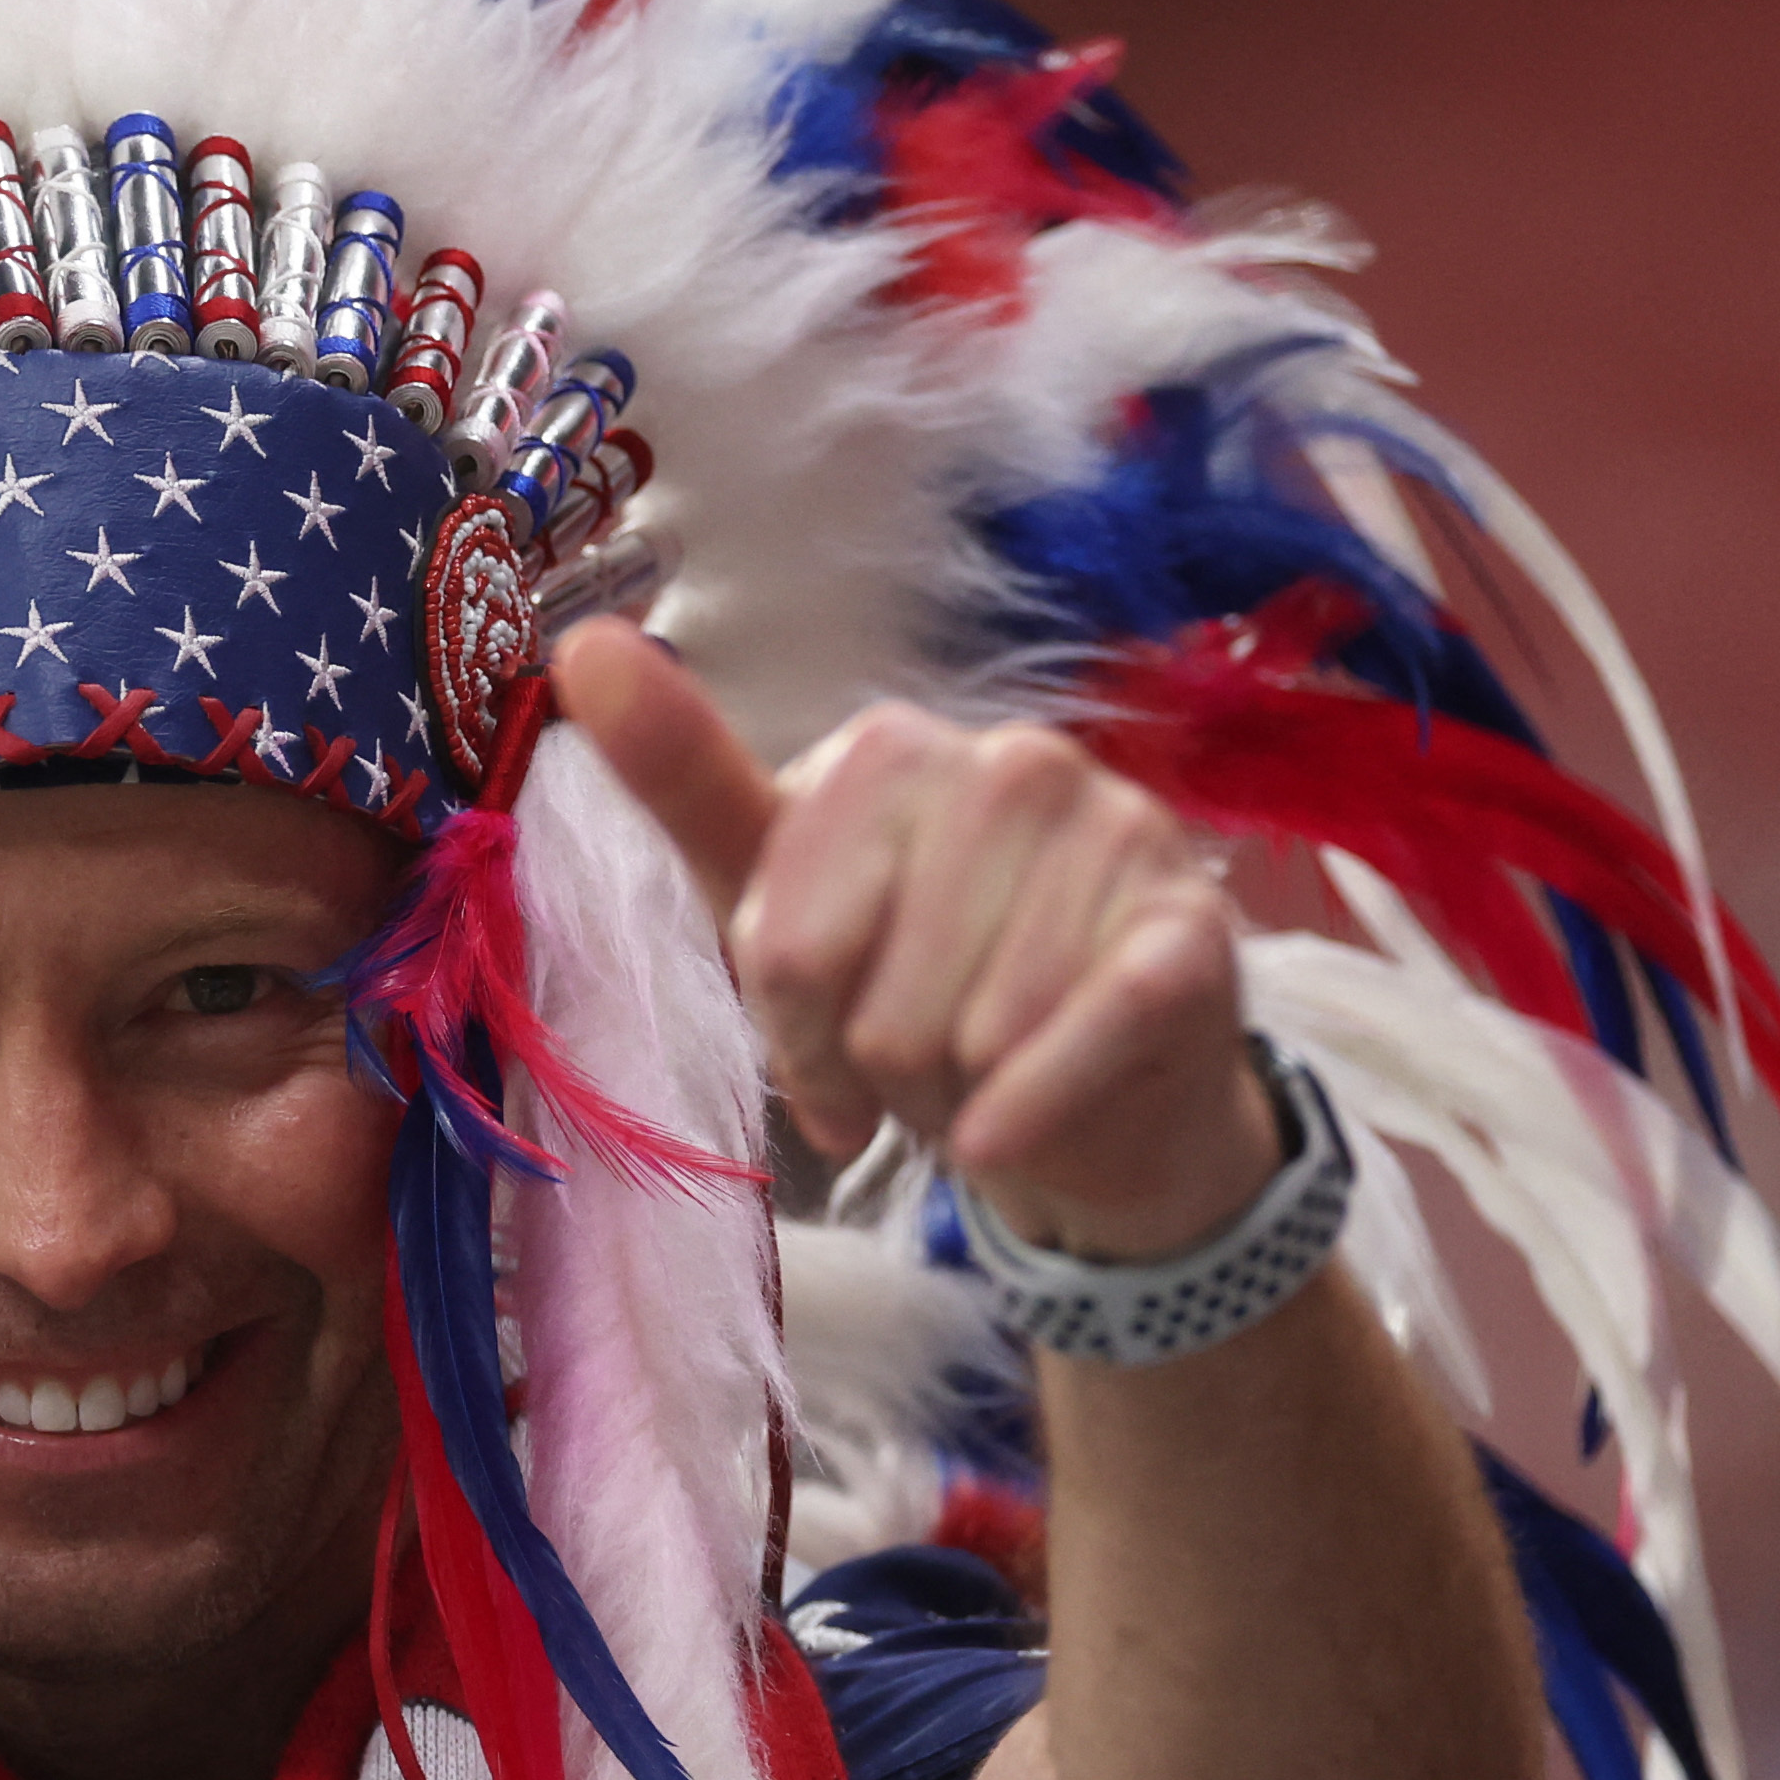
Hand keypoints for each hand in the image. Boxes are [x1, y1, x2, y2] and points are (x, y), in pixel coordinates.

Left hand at [552, 622, 1276, 1261]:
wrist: (1091, 1096)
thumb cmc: (915, 990)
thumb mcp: (777, 904)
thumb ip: (686, 781)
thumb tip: (584, 645)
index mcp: (891, 751)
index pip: (787, 941)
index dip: (793, 1035)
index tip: (816, 1052)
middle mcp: (1013, 763)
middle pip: (877, 998)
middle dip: (879, 1072)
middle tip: (917, 1071)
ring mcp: (1118, 834)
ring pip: (974, 1031)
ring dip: (957, 1098)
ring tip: (980, 1078)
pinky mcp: (1195, 928)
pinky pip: (1089, 1031)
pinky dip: (1032, 1111)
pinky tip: (1005, 1133)